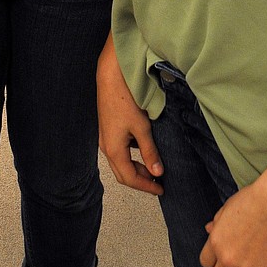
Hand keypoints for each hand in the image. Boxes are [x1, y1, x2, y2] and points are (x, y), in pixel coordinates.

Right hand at [97, 38, 162, 193]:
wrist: (110, 77)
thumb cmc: (124, 100)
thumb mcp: (142, 128)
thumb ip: (149, 152)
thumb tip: (157, 172)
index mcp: (113, 150)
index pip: (129, 178)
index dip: (145, 186)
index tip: (160, 189)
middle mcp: (106, 147)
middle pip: (122, 173)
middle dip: (140, 180)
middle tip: (157, 183)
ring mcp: (105, 138)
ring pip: (120, 162)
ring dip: (136, 168)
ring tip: (153, 167)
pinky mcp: (107, 129)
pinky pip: (119, 150)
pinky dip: (131, 156)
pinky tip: (143, 148)